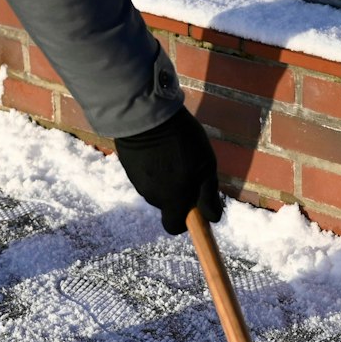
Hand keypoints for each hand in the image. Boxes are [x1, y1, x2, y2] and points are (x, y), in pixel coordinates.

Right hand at [116, 108, 224, 235]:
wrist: (144, 114)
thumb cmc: (182, 142)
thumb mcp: (205, 167)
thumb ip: (208, 196)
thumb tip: (212, 219)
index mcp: (171, 200)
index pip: (174, 227)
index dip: (185, 219)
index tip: (194, 203)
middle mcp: (152, 196)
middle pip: (167, 203)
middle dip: (178, 192)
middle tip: (188, 166)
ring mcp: (137, 181)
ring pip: (156, 187)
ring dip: (165, 176)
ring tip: (173, 151)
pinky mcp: (128, 165)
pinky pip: (145, 172)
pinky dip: (153, 165)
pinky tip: (159, 146)